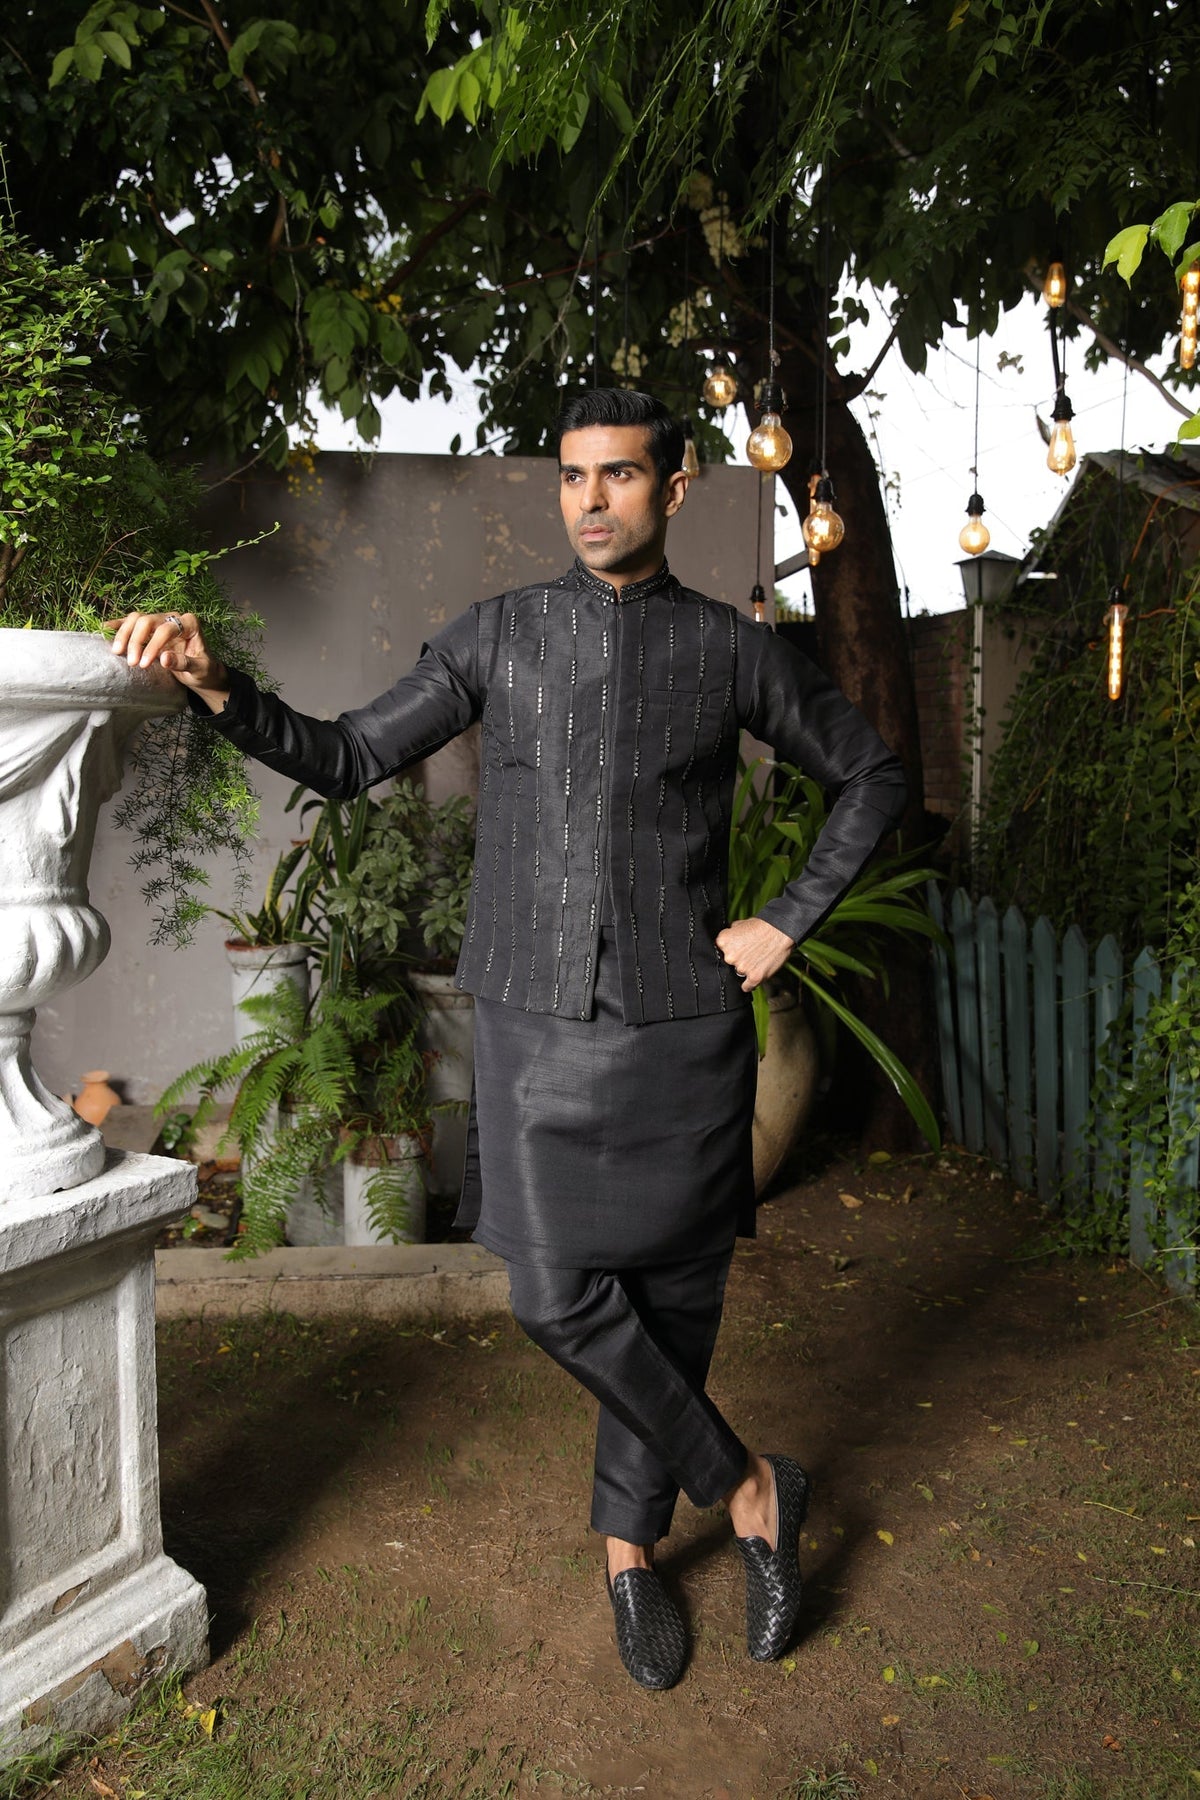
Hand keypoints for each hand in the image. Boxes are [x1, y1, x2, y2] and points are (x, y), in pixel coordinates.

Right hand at [107, 611, 229, 708]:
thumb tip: (163, 658)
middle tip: (131, 662)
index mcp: (189, 623)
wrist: (203, 671)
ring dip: (124, 634)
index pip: (166, 629)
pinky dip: (119, 625)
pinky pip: (131, 623)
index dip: (153, 645)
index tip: (143, 664)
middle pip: (147, 620)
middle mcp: (173, 618)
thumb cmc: (203, 670)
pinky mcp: (150, 629)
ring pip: (136, 619)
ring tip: (117, 652)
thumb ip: (184, 663)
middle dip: (136, 641)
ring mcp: (160, 621)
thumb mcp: (199, 670)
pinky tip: (105, 628)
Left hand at [714, 918, 794, 991]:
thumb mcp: (739, 924)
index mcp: (723, 942)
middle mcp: (730, 956)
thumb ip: (729, 935)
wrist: (781, 931)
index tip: (735, 951)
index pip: (719, 952)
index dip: (728, 952)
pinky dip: (750, 984)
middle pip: (728, 964)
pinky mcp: (754, 977)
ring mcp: (742, 968)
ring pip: (738, 975)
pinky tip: (755, 974)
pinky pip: (746, 987)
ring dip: (745, 970)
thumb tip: (725, 942)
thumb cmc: (762, 926)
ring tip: (757, 960)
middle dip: (736, 961)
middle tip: (748, 954)